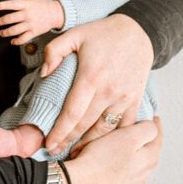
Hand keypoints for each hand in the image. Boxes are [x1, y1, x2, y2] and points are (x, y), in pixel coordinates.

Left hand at [0, 0, 64, 43]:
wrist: (56, 14)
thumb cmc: (42, 5)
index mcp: (26, 5)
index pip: (13, 4)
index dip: (4, 5)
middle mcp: (28, 14)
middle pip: (11, 18)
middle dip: (2, 21)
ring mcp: (31, 24)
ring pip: (15, 30)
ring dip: (6, 32)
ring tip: (1, 33)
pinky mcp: (34, 32)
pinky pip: (24, 38)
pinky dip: (17, 41)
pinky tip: (12, 41)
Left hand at [40, 13, 153, 155]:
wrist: (138, 31)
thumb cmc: (103, 33)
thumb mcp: (74, 34)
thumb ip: (54, 51)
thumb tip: (44, 74)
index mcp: (91, 76)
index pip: (72, 113)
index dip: (60, 132)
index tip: (48, 144)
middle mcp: (109, 91)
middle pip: (86, 125)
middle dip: (69, 141)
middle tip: (55, 152)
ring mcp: (124, 98)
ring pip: (104, 129)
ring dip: (89, 143)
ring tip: (75, 152)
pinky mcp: (135, 100)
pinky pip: (124, 126)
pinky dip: (112, 138)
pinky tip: (100, 144)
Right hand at [64, 117, 161, 183]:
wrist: (81, 183)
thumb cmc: (102, 158)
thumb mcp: (128, 136)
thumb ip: (146, 130)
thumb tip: (153, 128)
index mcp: (149, 159)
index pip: (158, 138)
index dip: (156, 126)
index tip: (154, 118)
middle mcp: (144, 174)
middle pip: (152, 153)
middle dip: (149, 141)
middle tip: (144, 130)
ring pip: (141, 166)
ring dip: (139, 155)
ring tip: (132, 145)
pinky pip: (128, 175)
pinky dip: (128, 166)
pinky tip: (119, 162)